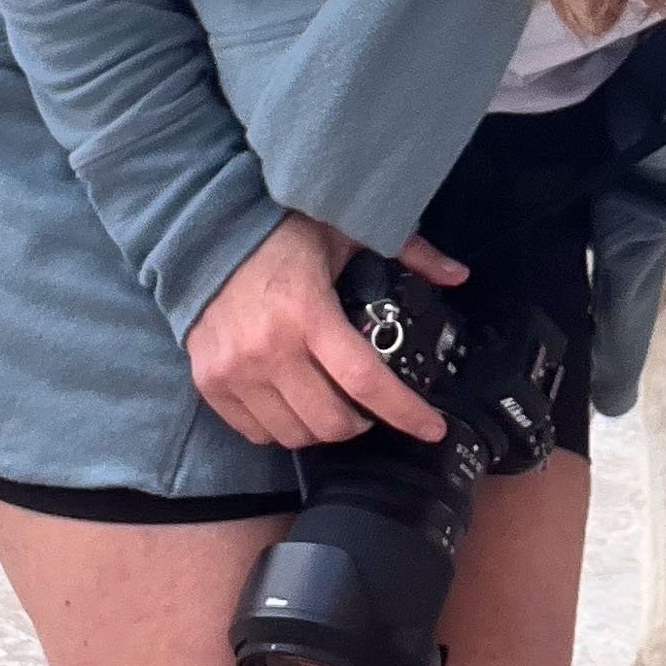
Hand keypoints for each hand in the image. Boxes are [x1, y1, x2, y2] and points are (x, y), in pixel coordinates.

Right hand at [185, 214, 468, 449]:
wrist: (206, 232)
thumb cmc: (281, 232)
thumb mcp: (347, 232)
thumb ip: (409, 252)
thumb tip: (458, 274)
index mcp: (308, 313)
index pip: (365, 381)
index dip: (404, 412)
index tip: (432, 428)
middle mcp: (268, 350)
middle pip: (332, 422)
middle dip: (363, 423)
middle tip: (371, 405)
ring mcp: (234, 370)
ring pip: (295, 434)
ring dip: (323, 429)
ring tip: (334, 405)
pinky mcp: (209, 381)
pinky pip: (255, 432)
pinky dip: (282, 428)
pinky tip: (295, 405)